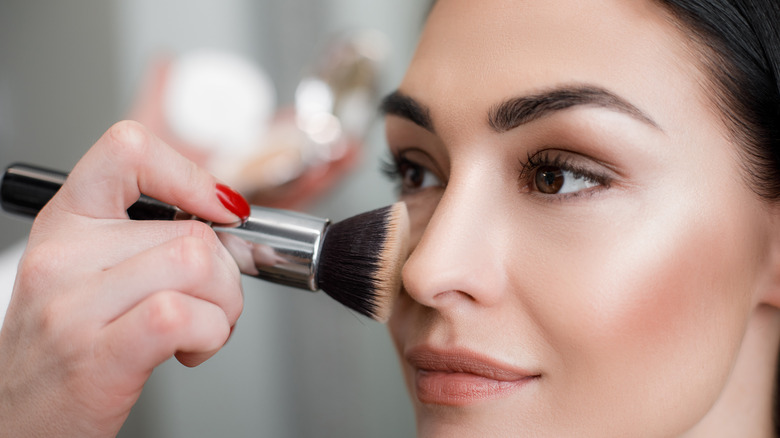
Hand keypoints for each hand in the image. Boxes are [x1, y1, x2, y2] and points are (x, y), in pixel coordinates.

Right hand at [0, 121, 244, 436]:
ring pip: (198, 264)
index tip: (221, 209)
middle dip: (227, 274)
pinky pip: (186, 315)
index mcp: (67, 222)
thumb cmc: (68, 350)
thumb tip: (225, 218)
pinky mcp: (98, 356)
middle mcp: (64, 256)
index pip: (128, 149)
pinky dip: (212, 334)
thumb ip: (149, 238)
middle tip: (210, 303)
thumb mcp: (92, 273)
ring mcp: (75, 305)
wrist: (20, 423)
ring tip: (202, 327)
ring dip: (225, 305)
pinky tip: (191, 350)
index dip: (191, 174)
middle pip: (192, 230)